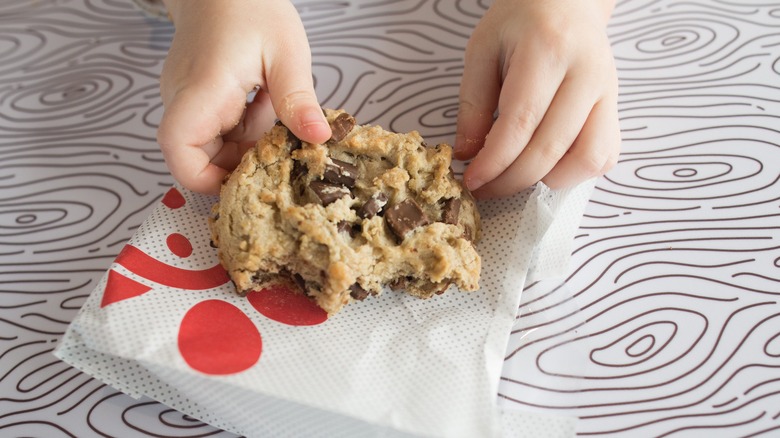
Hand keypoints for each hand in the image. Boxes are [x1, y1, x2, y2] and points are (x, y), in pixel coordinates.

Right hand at [157, 0, 330, 193]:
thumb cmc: (251, 6)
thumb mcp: (286, 52)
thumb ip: (298, 99)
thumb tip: (319, 138)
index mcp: (202, 89)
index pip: (179, 149)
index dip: (205, 177)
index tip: (246, 180)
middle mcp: (184, 98)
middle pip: (197, 156)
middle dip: (240, 163)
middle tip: (279, 149)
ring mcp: (187, 98)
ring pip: (211, 146)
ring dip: (246, 145)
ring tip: (274, 116)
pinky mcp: (198, 98)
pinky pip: (218, 129)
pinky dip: (245, 129)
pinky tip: (266, 106)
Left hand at [454, 0, 619, 197]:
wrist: (566, 2)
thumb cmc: (520, 24)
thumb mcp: (482, 50)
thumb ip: (473, 104)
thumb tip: (469, 154)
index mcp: (547, 51)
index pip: (520, 122)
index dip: (494, 161)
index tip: (471, 180)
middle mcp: (586, 73)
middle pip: (550, 148)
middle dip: (511, 180)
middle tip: (486, 188)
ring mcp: (608, 92)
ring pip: (586, 159)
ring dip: (547, 181)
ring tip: (517, 176)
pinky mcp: (616, 108)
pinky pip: (604, 157)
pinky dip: (574, 173)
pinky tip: (546, 166)